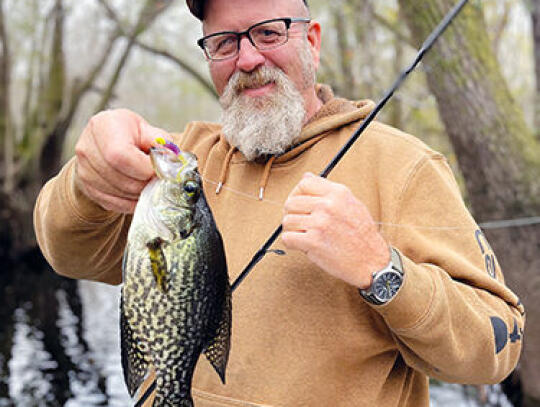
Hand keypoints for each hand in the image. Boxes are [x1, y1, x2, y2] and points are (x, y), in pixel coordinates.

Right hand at [75, 109, 166, 212]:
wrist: (105, 143)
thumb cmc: (130, 134)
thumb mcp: (147, 130)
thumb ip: (160, 142)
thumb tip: (172, 161)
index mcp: (103, 126)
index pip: (120, 155)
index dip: (144, 168)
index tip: (158, 171)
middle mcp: (87, 148)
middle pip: (120, 177)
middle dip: (144, 183)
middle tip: (157, 180)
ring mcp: (83, 169)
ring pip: (118, 193)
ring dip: (139, 193)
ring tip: (148, 184)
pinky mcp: (87, 187)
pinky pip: (113, 203)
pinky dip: (131, 202)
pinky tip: (139, 193)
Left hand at [281, 173, 389, 288]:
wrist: (372, 261)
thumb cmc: (362, 235)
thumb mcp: (352, 204)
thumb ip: (328, 190)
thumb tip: (306, 177)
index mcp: (338, 193)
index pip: (304, 183)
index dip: (297, 194)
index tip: (299, 204)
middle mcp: (328, 205)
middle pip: (291, 202)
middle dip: (292, 214)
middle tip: (299, 224)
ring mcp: (320, 223)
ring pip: (287, 221)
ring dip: (292, 230)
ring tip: (304, 236)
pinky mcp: (314, 242)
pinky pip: (287, 238)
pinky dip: (292, 243)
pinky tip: (303, 245)